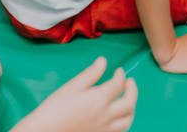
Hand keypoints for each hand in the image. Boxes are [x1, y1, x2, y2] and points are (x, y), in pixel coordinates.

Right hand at [11, 57, 136, 131]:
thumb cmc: (53, 109)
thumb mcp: (71, 87)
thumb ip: (90, 74)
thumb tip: (103, 61)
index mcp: (99, 99)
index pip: (118, 84)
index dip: (121, 75)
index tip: (119, 71)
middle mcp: (105, 116)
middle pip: (129, 103)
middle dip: (133, 91)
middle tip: (129, 83)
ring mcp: (104, 130)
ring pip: (128, 121)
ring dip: (130, 109)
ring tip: (126, 100)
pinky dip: (122, 123)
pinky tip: (116, 117)